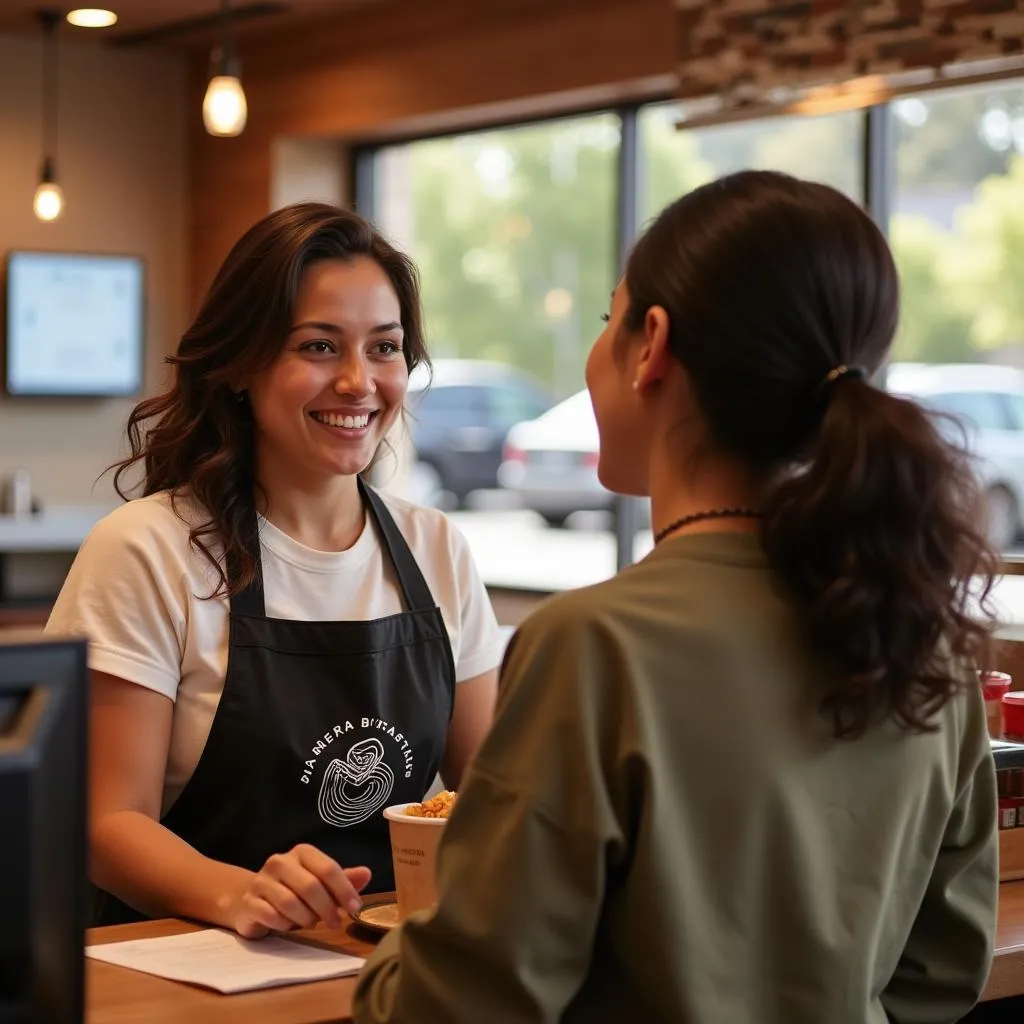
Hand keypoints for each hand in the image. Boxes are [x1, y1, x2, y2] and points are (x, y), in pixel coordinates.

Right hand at [226, 844, 371, 938]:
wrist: (251, 900)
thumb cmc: (293, 891)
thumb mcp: (321, 884)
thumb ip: (342, 880)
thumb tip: (367, 874)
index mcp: (303, 852)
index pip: (328, 868)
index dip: (345, 889)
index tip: (356, 907)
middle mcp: (280, 861)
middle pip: (311, 886)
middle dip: (327, 908)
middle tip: (335, 923)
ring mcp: (261, 880)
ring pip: (290, 903)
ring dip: (306, 918)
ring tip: (311, 923)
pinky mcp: (249, 901)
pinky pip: (271, 916)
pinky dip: (285, 925)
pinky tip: (288, 925)